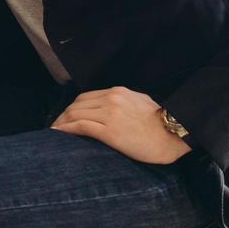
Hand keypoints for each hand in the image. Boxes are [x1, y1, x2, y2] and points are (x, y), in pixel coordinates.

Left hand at [51, 87, 191, 164]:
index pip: (86, 97)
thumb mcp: (141, 103)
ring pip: (76, 114)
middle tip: (55, 126)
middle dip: (63, 115)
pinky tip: (58, 134)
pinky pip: (81, 126)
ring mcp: (109, 114)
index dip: (72, 107)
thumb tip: (111, 109)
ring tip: (54, 132)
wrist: (174, 134)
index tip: (65, 116)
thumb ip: (123, 103)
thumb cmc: (161, 123)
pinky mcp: (109, 131)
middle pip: (77, 104)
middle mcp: (111, 100)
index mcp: (117, 92)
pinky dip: (66, 129)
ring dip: (61, 123)